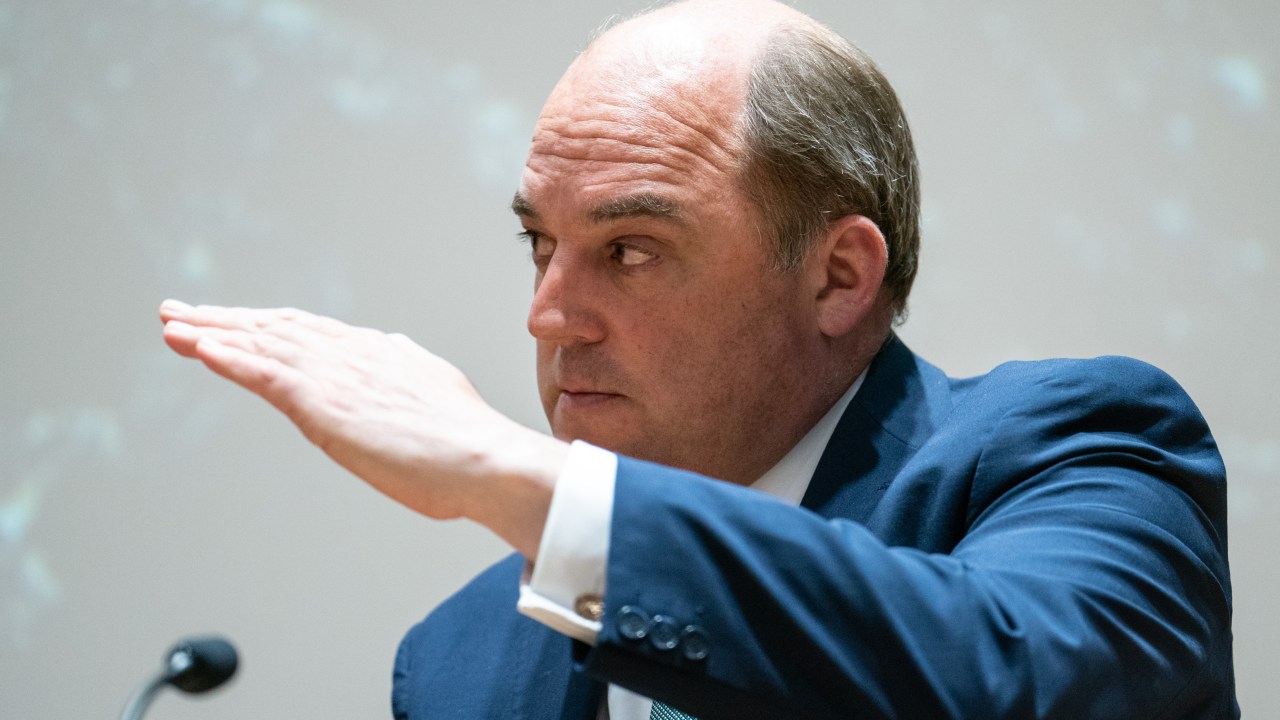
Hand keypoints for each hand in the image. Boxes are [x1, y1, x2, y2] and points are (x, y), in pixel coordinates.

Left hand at [159, 300, 566, 557]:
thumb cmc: (469, 446)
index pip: (311, 332)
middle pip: (276, 328)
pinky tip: (195, 348)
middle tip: (181, 311)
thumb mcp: (436, 396)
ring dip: (211, 332)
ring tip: (171, 324)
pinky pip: (261, 372)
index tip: (236, 322)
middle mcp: (353, 353)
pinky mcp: (321, 401)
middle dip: (226, 319)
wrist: (485, 459)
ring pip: (260, 343)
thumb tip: (397, 360)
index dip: (267, 324)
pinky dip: (225, 358)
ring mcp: (336, 374)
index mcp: (381, 353)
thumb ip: (408, 376)